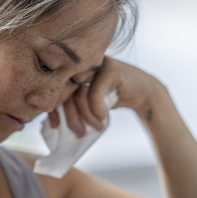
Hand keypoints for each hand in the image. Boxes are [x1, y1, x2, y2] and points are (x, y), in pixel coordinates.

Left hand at [49, 57, 164, 136]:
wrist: (143, 93)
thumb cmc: (113, 99)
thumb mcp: (89, 104)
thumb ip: (73, 105)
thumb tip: (53, 123)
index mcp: (72, 72)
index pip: (56, 91)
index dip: (53, 109)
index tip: (55, 126)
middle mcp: (81, 65)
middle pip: (66, 93)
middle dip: (71, 117)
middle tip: (79, 132)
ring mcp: (95, 64)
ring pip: (80, 94)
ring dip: (88, 116)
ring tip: (97, 127)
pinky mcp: (109, 69)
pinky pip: (94, 93)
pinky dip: (97, 109)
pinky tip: (103, 118)